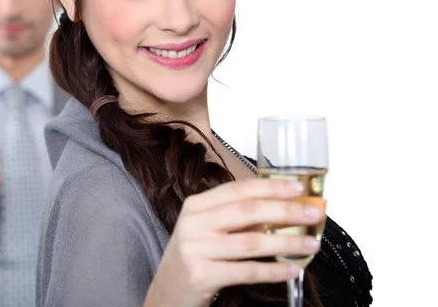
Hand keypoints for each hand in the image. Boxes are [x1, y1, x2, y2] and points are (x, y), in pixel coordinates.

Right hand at [144, 178, 322, 306]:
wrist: (167, 293)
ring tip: (311, 244)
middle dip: (285, 211)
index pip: (238, 190)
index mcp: (196, 206)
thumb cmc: (193, 257)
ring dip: (286, 243)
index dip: (270, 187)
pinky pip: (247, 271)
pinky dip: (273, 271)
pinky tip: (292, 269)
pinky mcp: (202, 275)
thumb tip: (280, 211)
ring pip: (251, 242)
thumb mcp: (207, 231)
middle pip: (248, 211)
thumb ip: (236, 220)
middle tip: (312, 213)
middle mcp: (194, 224)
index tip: (297, 188)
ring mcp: (196, 249)